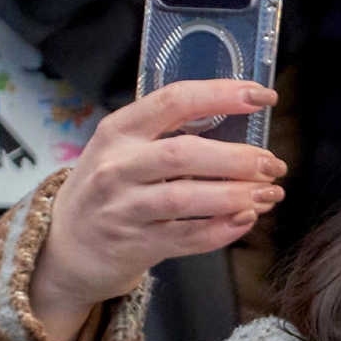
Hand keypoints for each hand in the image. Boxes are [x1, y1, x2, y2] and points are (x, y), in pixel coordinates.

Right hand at [30, 79, 282, 340]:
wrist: (67, 245)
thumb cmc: (110, 187)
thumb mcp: (123, 148)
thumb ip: (170, 133)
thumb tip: (240, 120)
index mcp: (119, 130)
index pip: (173, 101)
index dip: (221, 95)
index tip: (263, 95)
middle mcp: (117, 166)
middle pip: (185, 153)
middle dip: (238, 158)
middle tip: (274, 164)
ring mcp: (124, 208)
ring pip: (186, 198)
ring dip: (236, 195)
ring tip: (270, 193)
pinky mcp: (136, 245)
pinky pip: (188, 237)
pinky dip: (222, 229)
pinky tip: (246, 219)